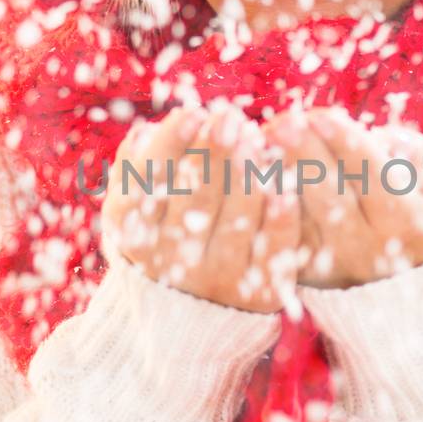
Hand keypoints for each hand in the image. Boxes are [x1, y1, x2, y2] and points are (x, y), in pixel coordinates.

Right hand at [100, 104, 300, 313]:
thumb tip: (143, 133)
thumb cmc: (169, 233)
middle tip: (230, 118)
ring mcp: (217, 284)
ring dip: (245, 181)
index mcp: (136, 236)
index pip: (149, 186)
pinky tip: (286, 190)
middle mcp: (171, 266)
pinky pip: (271, 254)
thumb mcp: (141, 206)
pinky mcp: (259, 296)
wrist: (195, 309)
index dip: (170, 146)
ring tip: (256, 141)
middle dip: (213, 156)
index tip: (193, 111)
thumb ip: (138, 170)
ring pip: (233, 227)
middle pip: (193, 203)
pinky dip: (279, 222)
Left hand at [264, 106, 422, 288]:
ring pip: (299, 218)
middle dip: (306, 157)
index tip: (322, 116)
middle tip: (284, 123)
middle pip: (331, 199)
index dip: (347, 148)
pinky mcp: (302, 271)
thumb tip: (386, 143)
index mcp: (407, 226)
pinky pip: (278, 234)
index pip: (375, 182)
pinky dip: (263, 202)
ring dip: (276, 177)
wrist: (405, 285)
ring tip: (260, 141)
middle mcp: (367, 250)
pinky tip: (250, 167)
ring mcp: (331, 263)